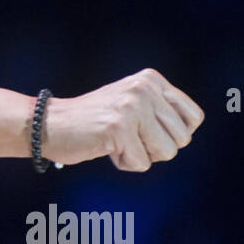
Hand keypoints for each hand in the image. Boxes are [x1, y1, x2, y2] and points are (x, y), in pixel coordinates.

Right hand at [42, 68, 204, 171]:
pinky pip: (141, 163)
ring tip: (118, 142)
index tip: (148, 132)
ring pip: (166, 152)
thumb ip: (160, 110)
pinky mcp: (118, 128)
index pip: (193, 118)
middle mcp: (144, 88)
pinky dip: (124, 163)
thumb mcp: (132, 102)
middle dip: (156, 147)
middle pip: (181, 139)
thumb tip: (188, 131)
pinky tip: (106, 147)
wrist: (50, 124)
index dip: (174, 135)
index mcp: (151, 80)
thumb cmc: (94, 121)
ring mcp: (131, 107)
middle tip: (129, 138)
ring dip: (142, 155)